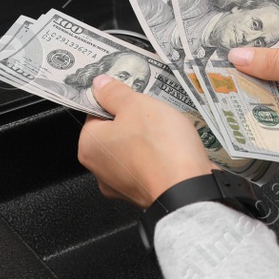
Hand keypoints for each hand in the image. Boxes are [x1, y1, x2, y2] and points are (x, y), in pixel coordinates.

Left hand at [77, 74, 212, 207]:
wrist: (189, 189)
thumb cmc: (160, 149)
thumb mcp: (136, 105)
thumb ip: (114, 93)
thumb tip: (100, 85)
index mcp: (89, 146)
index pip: (95, 113)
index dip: (116, 101)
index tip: (132, 96)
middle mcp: (100, 170)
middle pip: (114, 132)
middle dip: (134, 121)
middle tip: (152, 113)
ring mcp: (121, 185)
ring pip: (132, 149)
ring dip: (148, 139)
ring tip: (166, 132)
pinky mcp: (143, 193)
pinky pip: (147, 166)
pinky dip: (157, 157)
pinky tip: (172, 150)